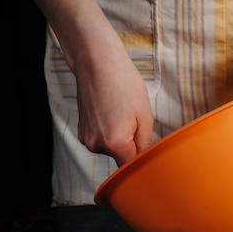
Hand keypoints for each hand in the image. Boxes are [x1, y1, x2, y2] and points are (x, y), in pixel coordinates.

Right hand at [74, 48, 153, 165]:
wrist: (97, 63)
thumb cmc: (123, 84)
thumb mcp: (145, 116)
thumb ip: (146, 145)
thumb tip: (147, 162)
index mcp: (114, 143)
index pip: (131, 169)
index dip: (142, 166)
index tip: (150, 161)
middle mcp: (96, 145)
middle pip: (122, 158)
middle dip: (133, 146)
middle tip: (136, 122)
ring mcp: (86, 139)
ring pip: (112, 149)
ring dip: (122, 138)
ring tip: (121, 113)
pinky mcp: (82, 133)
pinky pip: (103, 141)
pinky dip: (110, 132)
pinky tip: (111, 113)